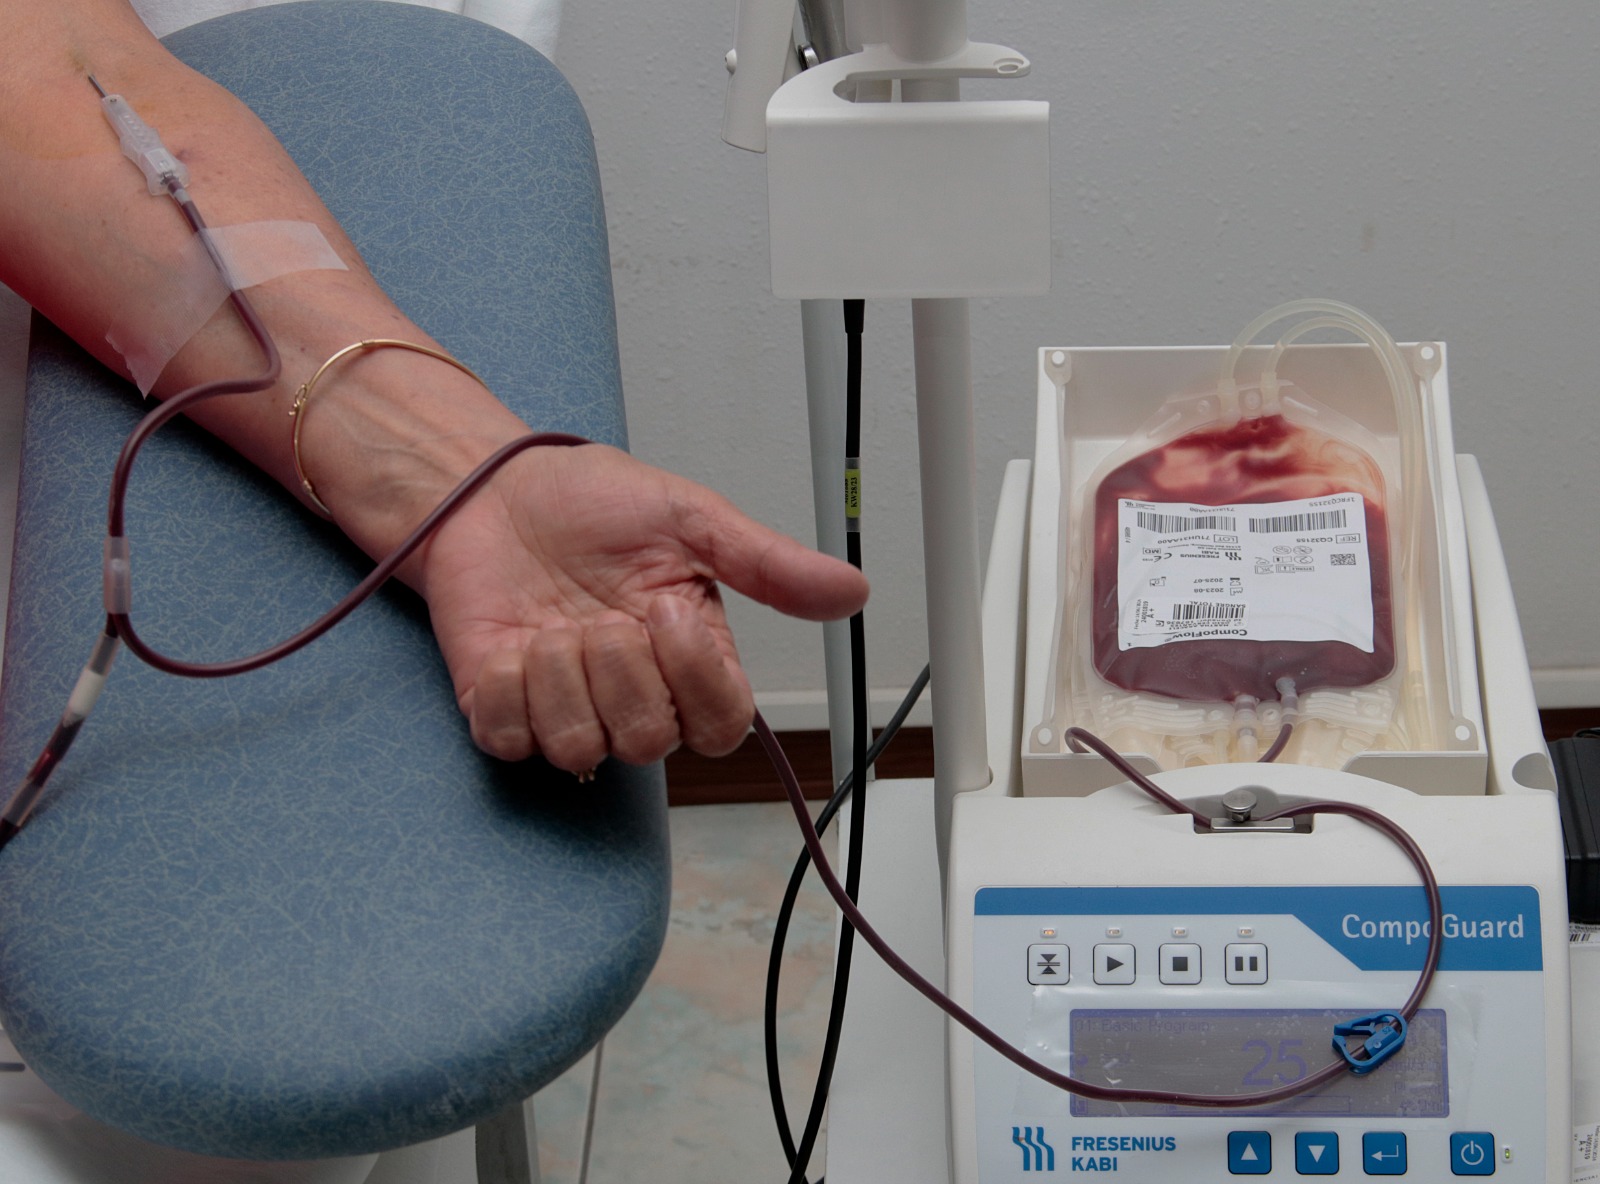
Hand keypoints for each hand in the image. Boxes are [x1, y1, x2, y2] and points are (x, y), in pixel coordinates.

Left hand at [415, 443, 868, 769]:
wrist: (493, 491)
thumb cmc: (590, 502)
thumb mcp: (689, 518)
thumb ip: (767, 563)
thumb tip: (852, 590)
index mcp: (689, 657)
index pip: (722, 726)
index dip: (696, 681)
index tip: (667, 613)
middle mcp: (634, 693)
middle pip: (650, 743)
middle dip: (620, 669)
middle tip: (600, 614)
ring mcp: (568, 709)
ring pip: (580, 748)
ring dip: (560, 676)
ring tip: (550, 625)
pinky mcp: (503, 714)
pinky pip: (512, 738)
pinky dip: (506, 686)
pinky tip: (510, 643)